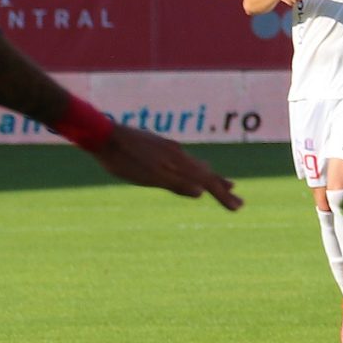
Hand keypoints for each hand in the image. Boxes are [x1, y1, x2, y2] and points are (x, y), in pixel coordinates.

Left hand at [89, 123, 243, 211]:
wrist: (103, 135)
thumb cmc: (124, 160)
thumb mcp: (148, 176)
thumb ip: (175, 184)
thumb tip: (202, 192)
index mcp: (178, 163)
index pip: (208, 181)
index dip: (223, 195)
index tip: (238, 207)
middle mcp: (178, 154)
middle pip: (206, 173)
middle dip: (223, 188)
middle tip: (239, 202)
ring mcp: (168, 149)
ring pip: (196, 165)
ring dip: (212, 177)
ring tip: (225, 185)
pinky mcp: (157, 146)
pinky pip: (184, 160)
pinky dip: (195, 169)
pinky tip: (191, 170)